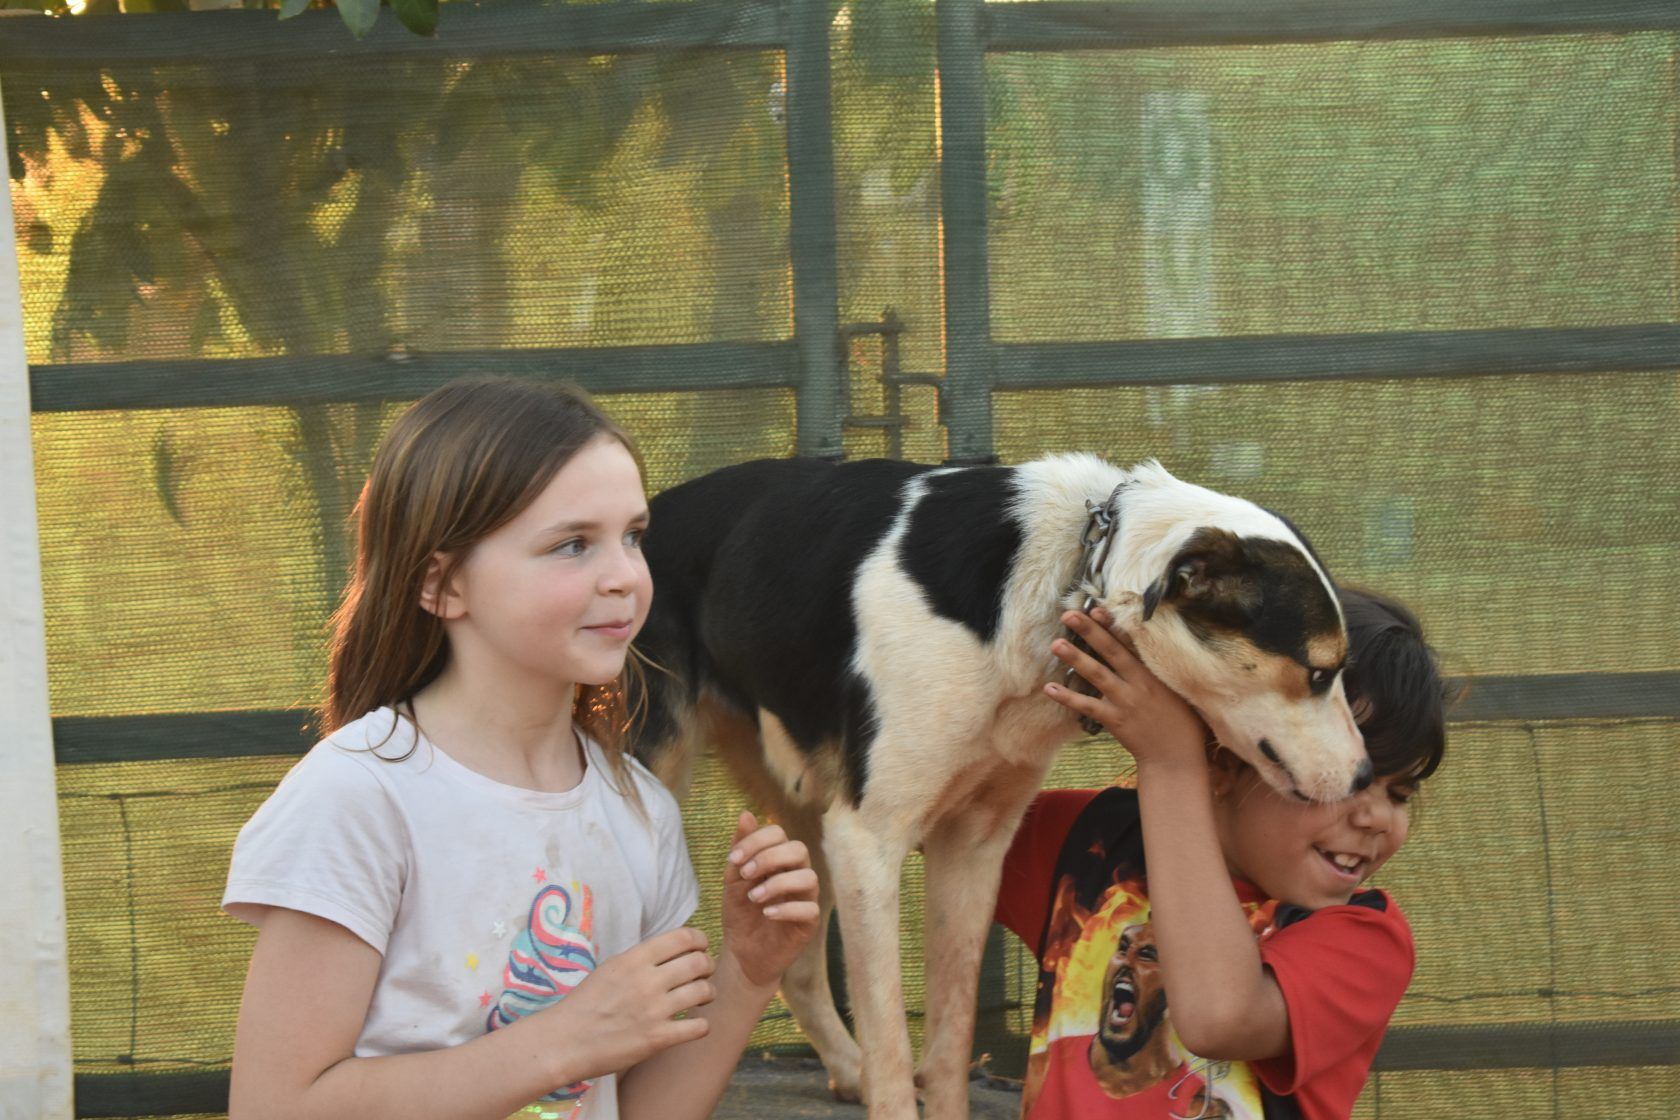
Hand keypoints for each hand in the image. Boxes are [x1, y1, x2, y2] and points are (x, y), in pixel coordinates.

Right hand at [535, 926, 714, 1078]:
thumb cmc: (586, 1003)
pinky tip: (693, 1025)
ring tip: (702, 997)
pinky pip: (699, 1027)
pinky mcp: (657, 1039)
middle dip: (707, 965)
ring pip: (703, 991)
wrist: (565, 1041)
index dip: (699, 940)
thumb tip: (672, 950)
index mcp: (634, 959)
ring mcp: (654, 1010)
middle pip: (698, 962)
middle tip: (704, 973)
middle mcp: (647, 981)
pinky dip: (702, 1025)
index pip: (683, 937)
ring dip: (708, 993)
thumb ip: (641, 959)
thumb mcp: (611, 968)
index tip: (700, 947)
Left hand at [720, 811, 819, 988]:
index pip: (779, 834)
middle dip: (769, 858)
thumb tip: (745, 814)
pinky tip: (767, 914)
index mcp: (779, 860)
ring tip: (754, 897)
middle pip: (799, 850)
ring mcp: (805, 899)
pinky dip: (787, 908)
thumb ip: (740, 849)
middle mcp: (796, 875)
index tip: (734, 859)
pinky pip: (809, 909)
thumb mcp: (733, 880)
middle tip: (745, 874)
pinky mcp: (808, 923)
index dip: (757, 841)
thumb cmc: (740, 914)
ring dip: (778, 883)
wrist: (741, 954)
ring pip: (809, 877)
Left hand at [1045, 608, 1209, 770]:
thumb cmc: (1180, 721)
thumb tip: (1142, 648)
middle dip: (1090, 631)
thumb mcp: (1176, 689)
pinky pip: (1088, 706)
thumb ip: (1158, 670)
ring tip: (1056, 644)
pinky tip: (1049, 688)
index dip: (1112, 624)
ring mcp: (1126, 701)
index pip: (1131, 641)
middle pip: (1111, 650)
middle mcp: (1139, 682)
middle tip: (1068, 614)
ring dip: (1075, 658)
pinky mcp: (1115, 720)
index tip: (1095, 608)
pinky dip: (1068, 698)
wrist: (1176, 757)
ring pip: (1097, 674)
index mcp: (1155, 672)